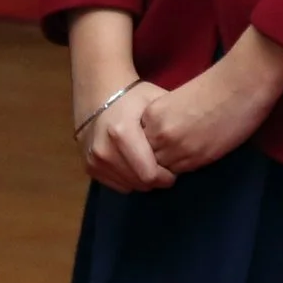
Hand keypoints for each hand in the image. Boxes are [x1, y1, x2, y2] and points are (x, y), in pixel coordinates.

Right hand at [68, 7, 169, 191]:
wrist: (99, 95)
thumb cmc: (135, 98)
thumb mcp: (157, 101)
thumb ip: (171, 122)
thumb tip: (194, 141)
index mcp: (122, 132)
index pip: (148, 172)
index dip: (167, 176)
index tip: (177, 171)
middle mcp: (104, 149)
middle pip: (139, 182)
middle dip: (157, 180)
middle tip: (169, 172)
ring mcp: (94, 159)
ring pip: (127, 186)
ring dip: (144, 181)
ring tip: (156, 168)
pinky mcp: (89, 166)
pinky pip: (115, 185)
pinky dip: (129, 180)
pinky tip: (139, 168)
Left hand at [140, 28, 282, 176]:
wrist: (243, 84)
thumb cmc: (218, 85)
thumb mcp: (179, 99)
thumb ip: (166, 119)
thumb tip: (164, 138)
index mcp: (152, 115)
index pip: (139, 141)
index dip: (152, 143)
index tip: (166, 139)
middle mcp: (159, 134)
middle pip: (148, 158)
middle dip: (157, 157)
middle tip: (174, 151)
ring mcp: (177, 148)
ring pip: (163, 169)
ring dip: (171, 165)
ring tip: (188, 152)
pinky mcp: (197, 158)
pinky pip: (182, 172)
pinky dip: (187, 166)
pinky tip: (199, 151)